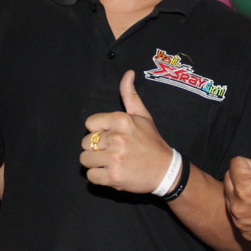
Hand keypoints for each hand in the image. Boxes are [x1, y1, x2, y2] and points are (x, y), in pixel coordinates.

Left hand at [80, 70, 170, 193]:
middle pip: (85, 142)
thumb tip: (128, 73)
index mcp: (122, 120)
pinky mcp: (114, 177)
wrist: (166, 171)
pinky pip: (91, 176)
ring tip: (110, 162)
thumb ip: (130, 95)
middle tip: (112, 151)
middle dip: (95, 148)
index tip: (110, 137)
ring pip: (84, 159)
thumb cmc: (152, 142)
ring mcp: (115, 158)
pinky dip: (99, 177)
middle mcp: (117, 138)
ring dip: (95, 163)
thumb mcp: (143, 116)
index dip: (97, 131)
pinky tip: (112, 173)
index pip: (89, 123)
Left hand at [224, 113, 250, 241]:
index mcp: (245, 187)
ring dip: (245, 194)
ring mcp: (240, 221)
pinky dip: (247, 211)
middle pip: (230, 180)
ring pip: (232, 197)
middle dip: (247, 179)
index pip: (236, 164)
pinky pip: (237, 214)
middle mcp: (237, 206)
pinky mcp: (245, 232)